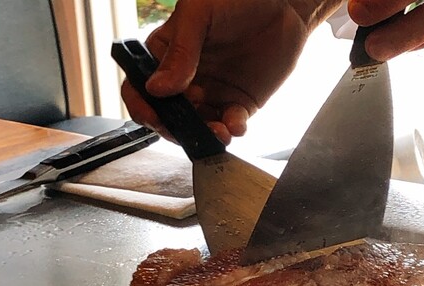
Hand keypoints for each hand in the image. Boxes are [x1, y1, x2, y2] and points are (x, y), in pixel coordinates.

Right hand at [121, 0, 341, 144]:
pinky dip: (231, 130)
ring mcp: (211, 95)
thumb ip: (179, 51)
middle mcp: (184, 80)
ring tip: (219, 132)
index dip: (141, 106)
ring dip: (205, 136)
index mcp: (164, 55)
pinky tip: (236, 124)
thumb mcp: (199, 13)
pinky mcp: (237, 105)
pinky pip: (229, 126)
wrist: (284, 2)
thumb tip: (157, 89)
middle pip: (167, 117)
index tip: (155, 116)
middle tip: (190, 129)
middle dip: (176, 128)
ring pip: (198, 127)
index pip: (139, 87)